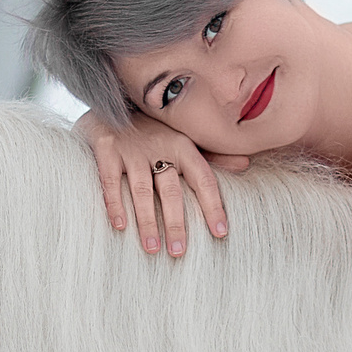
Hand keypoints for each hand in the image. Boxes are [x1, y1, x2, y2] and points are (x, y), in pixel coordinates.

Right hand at [77, 109, 248, 258]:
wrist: (110, 99)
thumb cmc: (153, 127)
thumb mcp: (184, 136)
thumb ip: (212, 155)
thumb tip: (245, 164)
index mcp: (183, 145)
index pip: (203, 178)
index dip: (213, 205)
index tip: (220, 232)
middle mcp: (160, 145)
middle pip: (171, 190)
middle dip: (176, 223)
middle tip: (179, 252)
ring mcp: (132, 147)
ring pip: (142, 189)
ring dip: (147, 221)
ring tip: (152, 248)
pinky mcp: (106, 147)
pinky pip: (110, 180)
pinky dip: (115, 203)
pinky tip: (120, 226)